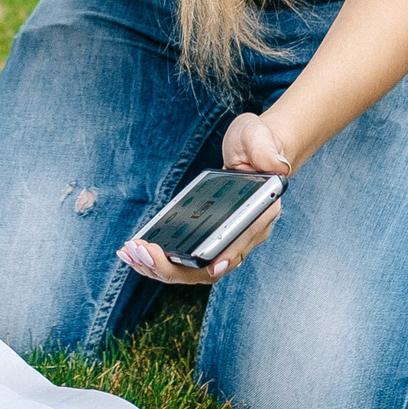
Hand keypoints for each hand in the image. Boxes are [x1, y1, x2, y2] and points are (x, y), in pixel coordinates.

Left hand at [117, 116, 293, 286]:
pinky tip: (133, 250)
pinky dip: (158, 260)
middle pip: (212, 268)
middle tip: (143, 251)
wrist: (252, 152)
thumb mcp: (259, 136)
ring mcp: (225, 242)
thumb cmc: (256, 144)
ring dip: (160, 268)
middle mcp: (245, 235)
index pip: (243, 241)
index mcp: (261, 214)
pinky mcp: (207, 240)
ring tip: (130, 252)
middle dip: (175, 267)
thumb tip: (276, 167)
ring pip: (194, 271)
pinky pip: (184, 261)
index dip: (225, 255)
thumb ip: (265, 149)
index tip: (204, 263)